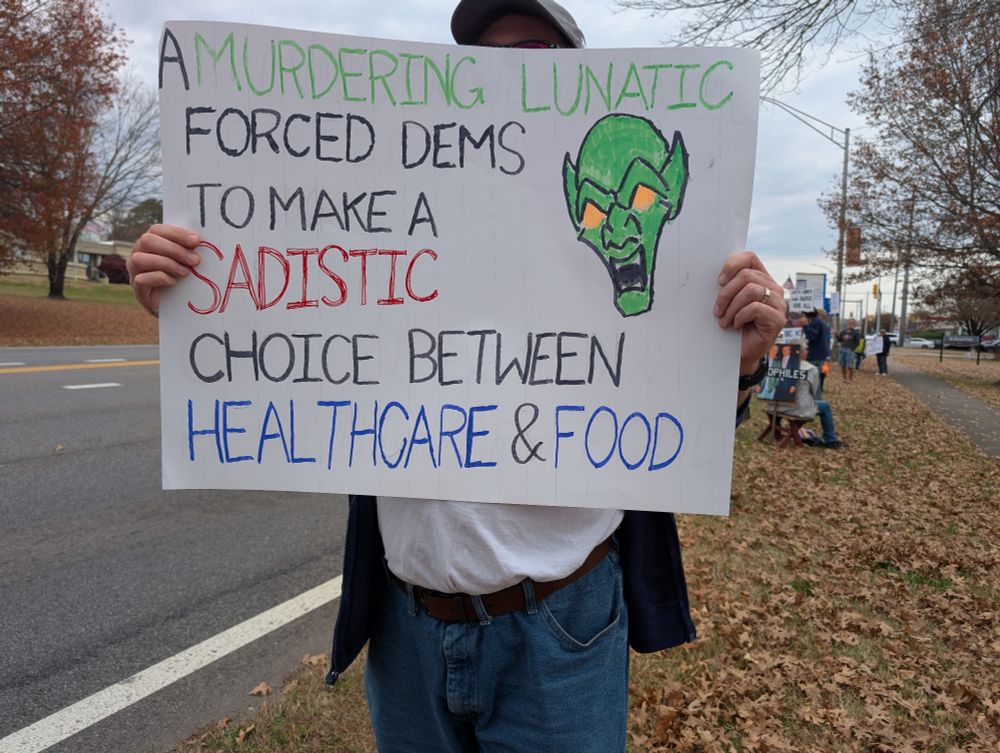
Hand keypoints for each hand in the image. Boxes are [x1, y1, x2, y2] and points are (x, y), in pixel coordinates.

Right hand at [127, 224, 201, 315]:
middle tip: (195, 260)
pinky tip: (173, 282)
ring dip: (166, 263)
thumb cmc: (182, 279)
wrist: (176, 307)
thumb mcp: (187, 261)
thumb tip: (199, 241)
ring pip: (140, 259)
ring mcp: (134, 272)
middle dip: (174, 249)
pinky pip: (141, 279)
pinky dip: (159, 278)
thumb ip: (189, 249)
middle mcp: (138, 254)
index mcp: (150, 243)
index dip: (176, 233)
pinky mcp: (138, 290)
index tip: (196, 241)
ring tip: (185, 272)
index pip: (157, 230)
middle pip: (147, 241)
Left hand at [714, 251, 785, 374]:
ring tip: (724, 320)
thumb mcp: (728, 302)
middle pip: (746, 276)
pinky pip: (755, 308)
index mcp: (761, 279)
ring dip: (731, 307)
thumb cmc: (733, 326)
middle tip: (716, 310)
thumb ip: (728, 286)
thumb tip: (716, 276)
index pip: (750, 258)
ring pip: (751, 290)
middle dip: (726, 293)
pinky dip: (740, 317)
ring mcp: (779, 304)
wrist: (740, 353)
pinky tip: (736, 325)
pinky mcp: (778, 319)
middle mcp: (774, 288)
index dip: (732, 264)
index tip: (718, 281)